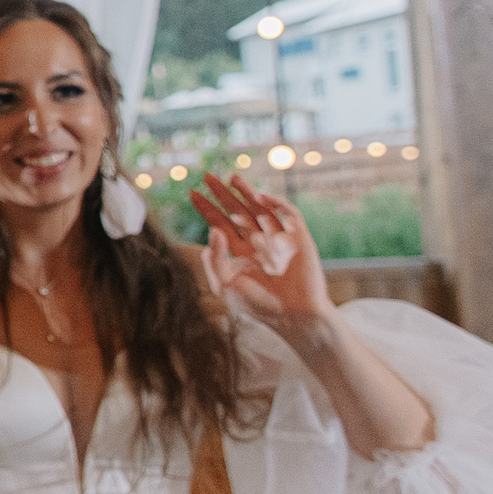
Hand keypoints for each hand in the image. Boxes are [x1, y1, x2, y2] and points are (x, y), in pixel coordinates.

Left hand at [193, 174, 329, 325]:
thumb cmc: (258, 305)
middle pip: (239, 211)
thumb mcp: (225, 284)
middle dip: (224, 194)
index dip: (207, 209)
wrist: (292, 317)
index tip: (192, 193)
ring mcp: (279, 239)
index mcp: (240, 253)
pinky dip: (277, 204)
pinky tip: (260, 197)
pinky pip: (289, 216)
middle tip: (208, 176)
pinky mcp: (300, 239)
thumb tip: (213, 230)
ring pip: (261, 209)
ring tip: (231, 178)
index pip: (221, 224)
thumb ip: (214, 259)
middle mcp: (258, 242)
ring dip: (247, 193)